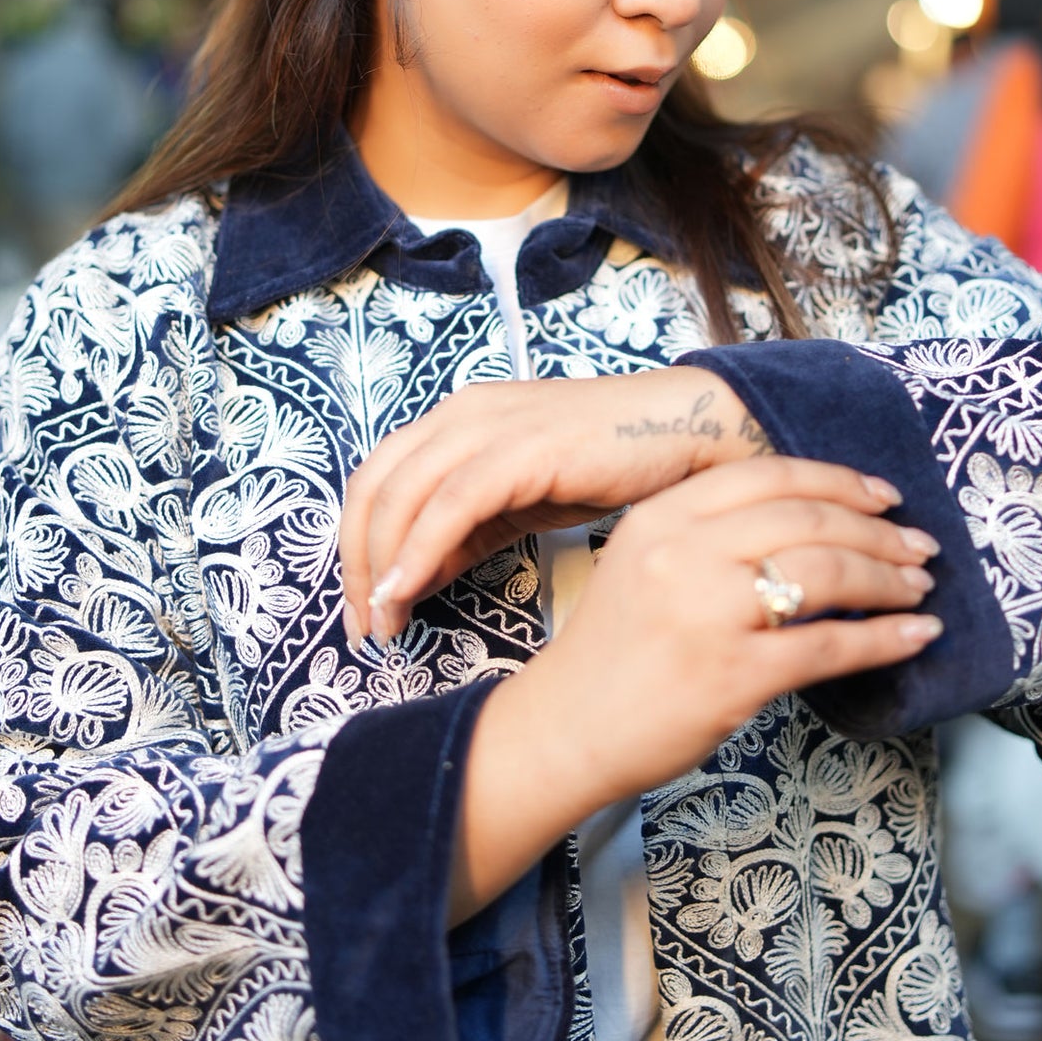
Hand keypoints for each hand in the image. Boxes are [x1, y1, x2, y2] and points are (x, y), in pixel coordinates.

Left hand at [340, 366, 898, 643]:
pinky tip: (413, 591)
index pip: (376, 481)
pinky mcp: (521, 448)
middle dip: (357, 563)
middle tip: (364, 626)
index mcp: (456, 420)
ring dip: (383, 565)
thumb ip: (465, 532)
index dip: (356, 547)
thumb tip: (413, 577)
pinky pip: (450, 503)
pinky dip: (421, 550)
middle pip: (373, 487)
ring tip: (386, 621)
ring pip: (401, 495)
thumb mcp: (519, 504)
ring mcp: (489, 425)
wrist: (686, 434)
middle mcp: (462, 414)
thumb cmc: (608, 465)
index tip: (363, 609)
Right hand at [450, 456, 941, 919]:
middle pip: (808, 519)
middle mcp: (685, 553)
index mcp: (664, 516)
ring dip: (888, 579)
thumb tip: (814, 521)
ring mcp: (709, 614)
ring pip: (827, 573)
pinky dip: (885, 640)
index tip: (882, 497)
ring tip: (918, 588)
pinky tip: (915, 637)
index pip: (771, 475)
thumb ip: (711, 533)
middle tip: (917, 546)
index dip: (840, 481)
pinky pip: (830, 647)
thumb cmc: (615, 650)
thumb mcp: (645, 561)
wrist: (567, 728)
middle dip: (877, 532)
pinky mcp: (733, 675)